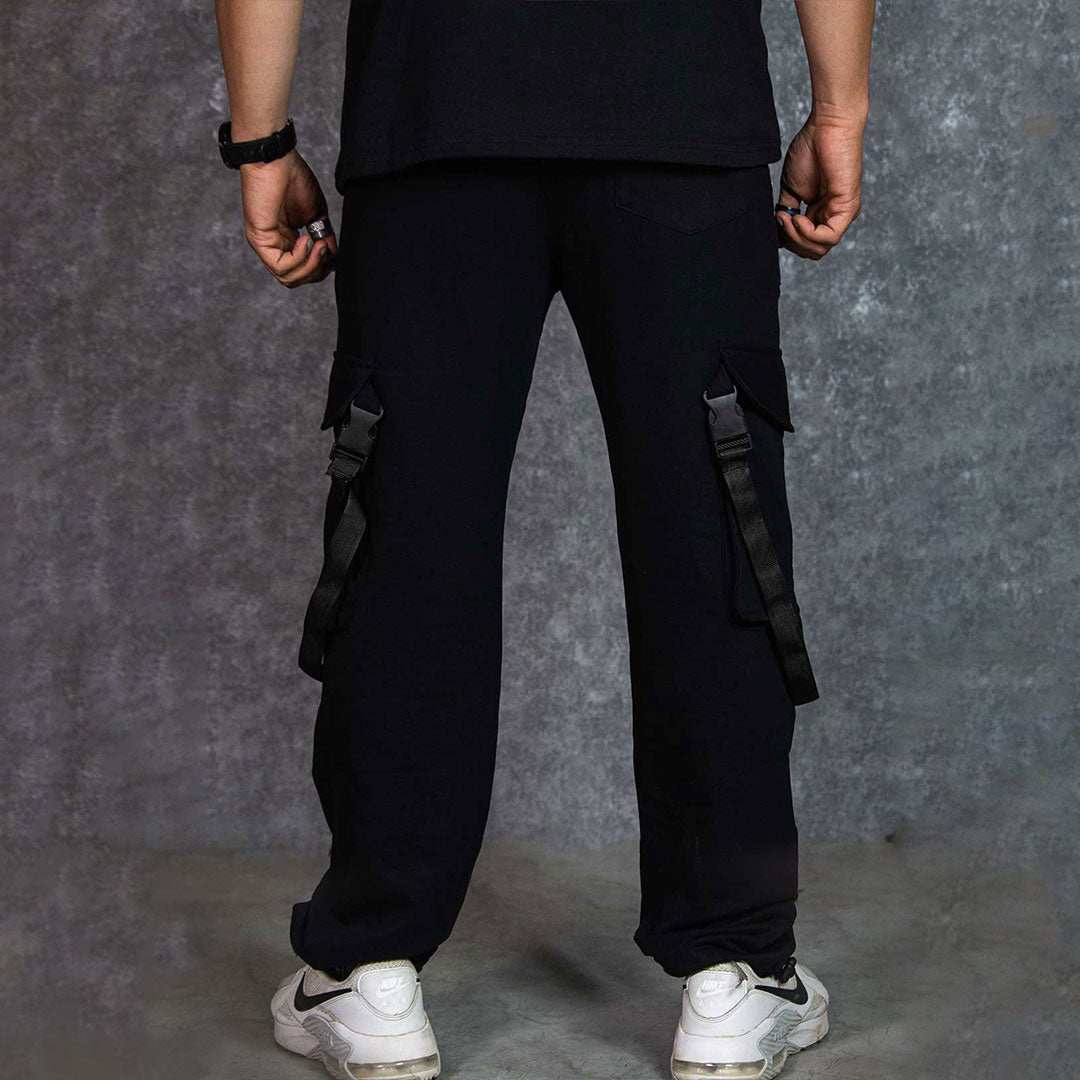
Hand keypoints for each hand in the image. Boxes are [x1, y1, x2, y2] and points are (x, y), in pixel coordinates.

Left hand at [239, 149, 335, 287]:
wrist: (275, 157)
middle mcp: (273, 245)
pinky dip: (299, 258)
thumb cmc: (293, 178)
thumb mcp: (317, 214)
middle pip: (295, 279)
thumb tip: (333, 257)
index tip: (333, 251)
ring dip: (310, 266)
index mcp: (285, 239)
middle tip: (327, 248)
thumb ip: (324, 237)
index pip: (302, 270)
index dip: (321, 267)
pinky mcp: (259, 239)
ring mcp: (264, 243)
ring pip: (287, 278)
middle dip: (317, 270)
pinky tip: (306, 239)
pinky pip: (280, 266)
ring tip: (319, 244)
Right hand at [775, 109, 864, 259]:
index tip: (775, 221)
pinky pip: (829, 238)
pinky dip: (808, 233)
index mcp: (822, 213)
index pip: (806, 244)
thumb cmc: (811, 149)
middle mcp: (835, 216)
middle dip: (791, 242)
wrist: (827, 126)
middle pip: (813, 252)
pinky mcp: (848, 208)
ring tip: (788, 217)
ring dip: (797, 238)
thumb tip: (778, 231)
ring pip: (820, 249)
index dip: (787, 240)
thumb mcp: (791, 189)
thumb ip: (787, 211)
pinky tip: (798, 217)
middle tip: (781, 220)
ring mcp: (843, 214)